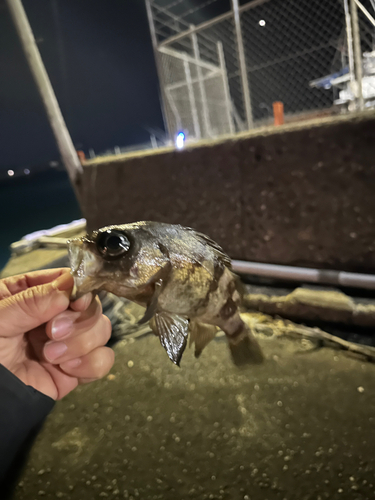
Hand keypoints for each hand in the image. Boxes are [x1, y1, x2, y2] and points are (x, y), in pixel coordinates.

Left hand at [0, 268, 113, 399]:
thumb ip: (29, 303)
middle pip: (90, 304)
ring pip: (101, 330)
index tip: (76, 302)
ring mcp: (66, 343)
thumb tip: (68, 288)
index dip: (79, 289)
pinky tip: (68, 369)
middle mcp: (53, 316)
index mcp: (30, 296)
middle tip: (52, 333)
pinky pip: (102, 360)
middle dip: (78, 321)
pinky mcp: (75, 370)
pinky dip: (91, 364)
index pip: (67, 281)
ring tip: (51, 357)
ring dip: (82, 343)